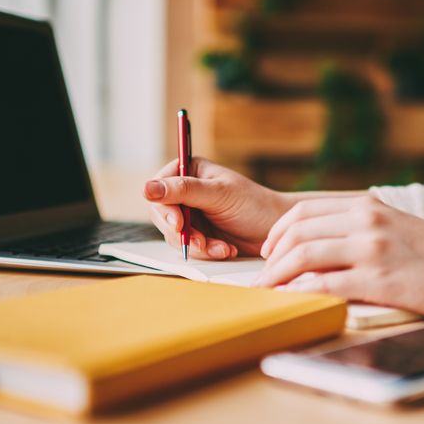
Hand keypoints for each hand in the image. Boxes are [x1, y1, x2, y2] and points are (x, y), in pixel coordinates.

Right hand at [144, 157, 294, 259]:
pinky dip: (207, 252)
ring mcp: (191, 215)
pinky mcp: (199, 235)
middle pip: (163, 215)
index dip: (165, 207)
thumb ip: (183, 190)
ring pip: (175, 235)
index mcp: (189, 171)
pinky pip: (190, 248)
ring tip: (221, 247)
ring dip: (198, 245)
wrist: (276, 230)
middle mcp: (186, 192)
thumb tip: (147, 188)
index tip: (178, 223)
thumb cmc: (254, 204)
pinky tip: (226, 250)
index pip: (160, 188)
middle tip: (201, 242)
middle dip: (183, 233)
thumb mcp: (218, 194)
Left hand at [257, 196, 423, 323]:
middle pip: (297, 232)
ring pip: (304, 256)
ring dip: (277, 275)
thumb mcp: (395, 226)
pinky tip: (292, 301)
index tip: (268, 252)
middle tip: (261, 277)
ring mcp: (372, 249)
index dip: (278, 233)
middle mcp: (366, 221)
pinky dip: (301, 292)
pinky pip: (326, 284)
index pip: (303, 211)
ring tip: (268, 291)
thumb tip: (318, 245)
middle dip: (271, 257)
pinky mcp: (379, 279)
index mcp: (367, 205)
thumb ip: (359, 228)